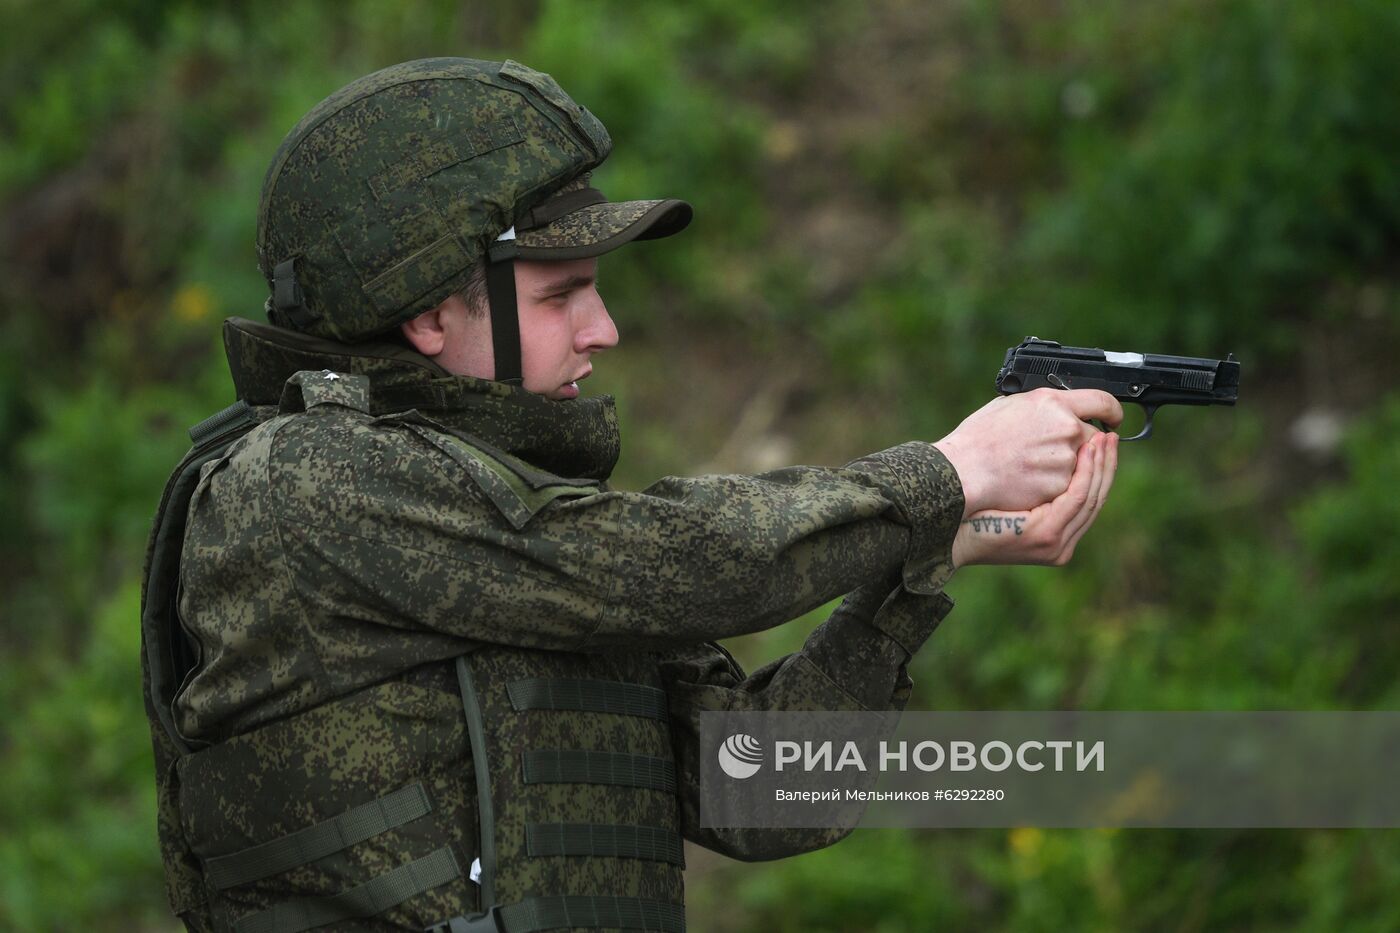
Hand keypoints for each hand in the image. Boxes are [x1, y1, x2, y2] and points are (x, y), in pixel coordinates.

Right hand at [933, 388, 1122, 515]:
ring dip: (1070, 468)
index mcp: (1052, 403)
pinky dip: (1057, 487)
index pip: (1102, 401)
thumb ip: (1040, 405)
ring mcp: (1066, 459)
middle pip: (1095, 438)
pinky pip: (1070, 487)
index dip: (1113, 411)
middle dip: (1086, 446)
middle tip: (1065, 453)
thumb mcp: (1008, 405)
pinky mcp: (1061, 486)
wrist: (963, 473)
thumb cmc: (976, 440)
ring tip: (1038, 470)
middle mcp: (1065, 428)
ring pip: (1083, 466)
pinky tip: (1033, 484)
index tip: (1113, 419)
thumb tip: (1055, 407)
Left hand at [951, 431, 1118, 567]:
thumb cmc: (969, 504)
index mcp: (1054, 534)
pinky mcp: (1047, 534)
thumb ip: (1034, 484)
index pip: (1088, 501)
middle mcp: (1060, 542)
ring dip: (1101, 463)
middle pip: (1096, 498)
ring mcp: (1056, 541)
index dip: (1100, 470)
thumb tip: (1049, 449)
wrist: (945, 522)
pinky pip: (1077, 497)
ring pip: (1092, 496)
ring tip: (1104, 437)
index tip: (1103, 442)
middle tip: (1112, 434)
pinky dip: (1086, 471)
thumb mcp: (1011, 494)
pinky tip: (1088, 448)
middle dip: (1106, 463)